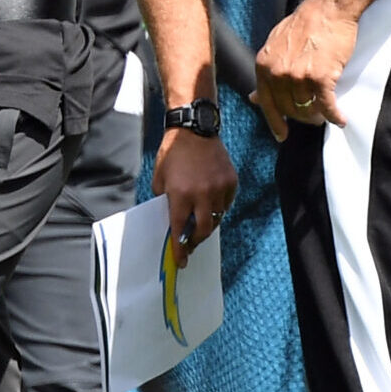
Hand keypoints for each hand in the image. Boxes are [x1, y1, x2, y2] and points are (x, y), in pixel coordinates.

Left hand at [154, 129, 236, 264]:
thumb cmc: (172, 154)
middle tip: (190, 244)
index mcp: (181, 194)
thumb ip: (165, 202)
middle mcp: (202, 194)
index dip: (180, 249)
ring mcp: (219, 188)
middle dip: (196, 241)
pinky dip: (218, 208)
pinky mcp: (231, 181)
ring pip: (216, 218)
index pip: (180, 230)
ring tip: (199, 220)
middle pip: (203, 231)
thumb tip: (172, 222)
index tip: (181, 261)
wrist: (194, 130)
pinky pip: (226, 204)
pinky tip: (209, 202)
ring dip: (207, 223)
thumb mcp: (160, 179)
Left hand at [253, 0, 356, 139]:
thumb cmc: (305, 24)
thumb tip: (253, 97)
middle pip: (289, 109)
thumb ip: (266, 71)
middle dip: (302, 117)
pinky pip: (327, 106)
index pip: (266, 103)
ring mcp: (298, 76)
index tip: (282, 135)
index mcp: (264, 65)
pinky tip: (341, 119)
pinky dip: (335, 116)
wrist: (328, 8)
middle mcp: (277, 73)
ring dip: (318, 116)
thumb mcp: (276, 45)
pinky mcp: (320, 77)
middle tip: (313, 118)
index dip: (275, 122)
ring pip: (307, 110)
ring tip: (326, 115)